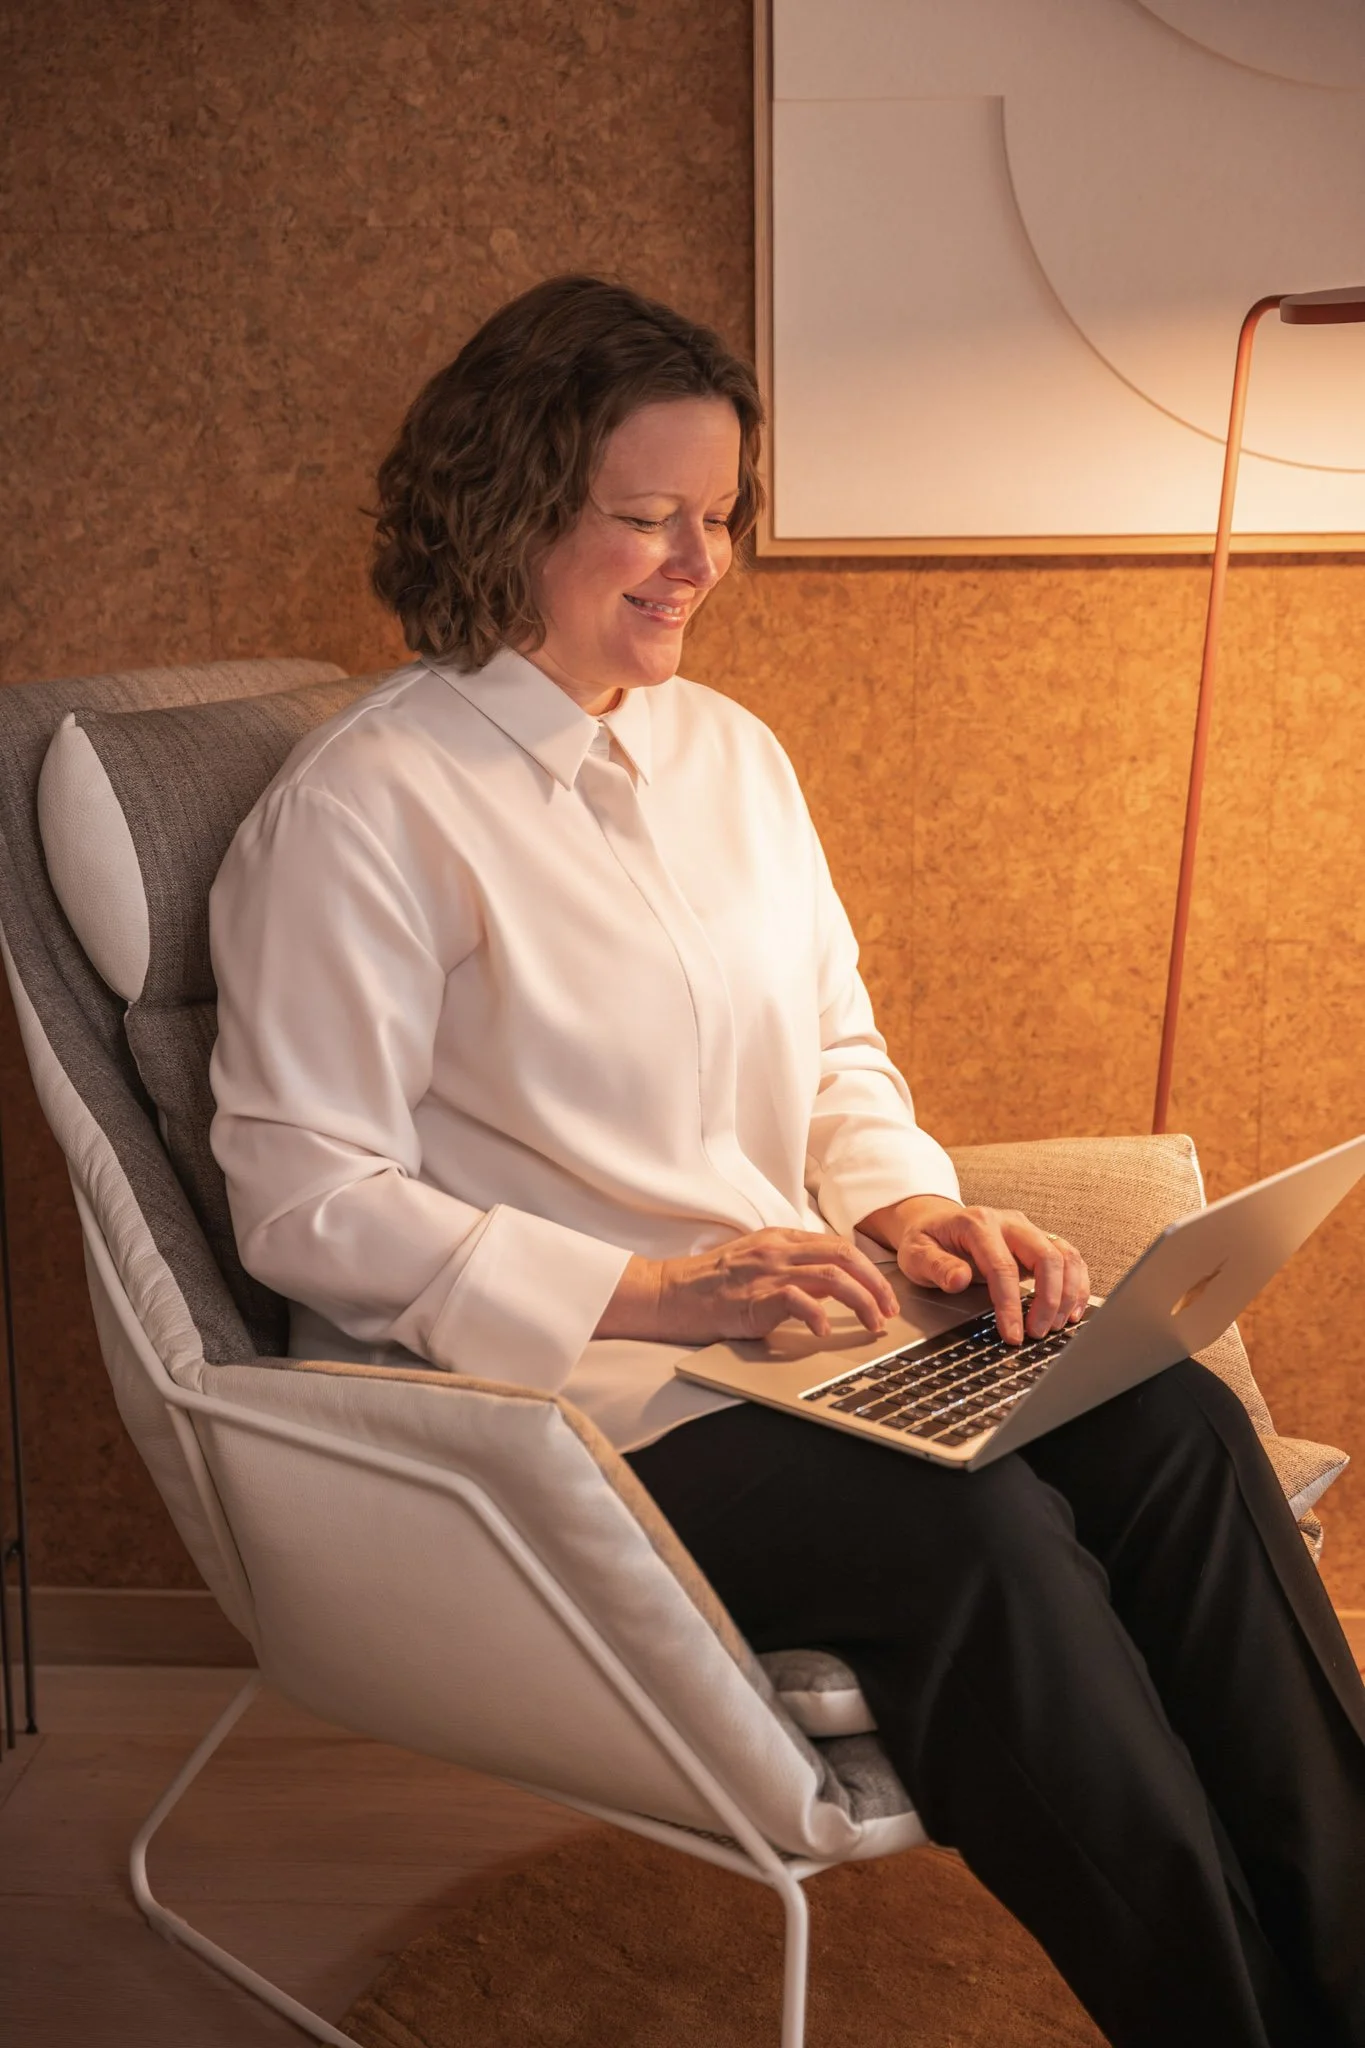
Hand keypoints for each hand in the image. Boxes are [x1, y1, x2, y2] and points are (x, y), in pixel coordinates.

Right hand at [596, 1229, 899, 1344]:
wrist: (667, 1293)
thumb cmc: (709, 1285)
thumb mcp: (755, 1264)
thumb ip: (791, 1268)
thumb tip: (830, 1288)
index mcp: (780, 1239)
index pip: (838, 1245)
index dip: (869, 1270)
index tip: (883, 1296)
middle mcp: (778, 1250)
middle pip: (845, 1255)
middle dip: (877, 1283)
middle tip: (890, 1311)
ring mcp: (767, 1271)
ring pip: (833, 1276)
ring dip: (862, 1301)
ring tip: (873, 1324)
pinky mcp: (754, 1296)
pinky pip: (798, 1300)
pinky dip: (819, 1315)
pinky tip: (825, 1331)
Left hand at [860, 1194, 1090, 1345]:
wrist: (934, 1223)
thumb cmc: (926, 1240)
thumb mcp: (916, 1254)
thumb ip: (936, 1267)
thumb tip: (958, 1280)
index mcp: (977, 1224)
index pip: (1002, 1266)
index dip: (1010, 1305)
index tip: (1013, 1335)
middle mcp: (1008, 1222)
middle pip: (1045, 1256)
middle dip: (1048, 1300)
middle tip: (1038, 1333)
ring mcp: (1027, 1229)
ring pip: (1064, 1255)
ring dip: (1067, 1294)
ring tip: (1057, 1325)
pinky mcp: (1039, 1240)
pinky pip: (1069, 1257)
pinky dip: (1077, 1284)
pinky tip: (1073, 1309)